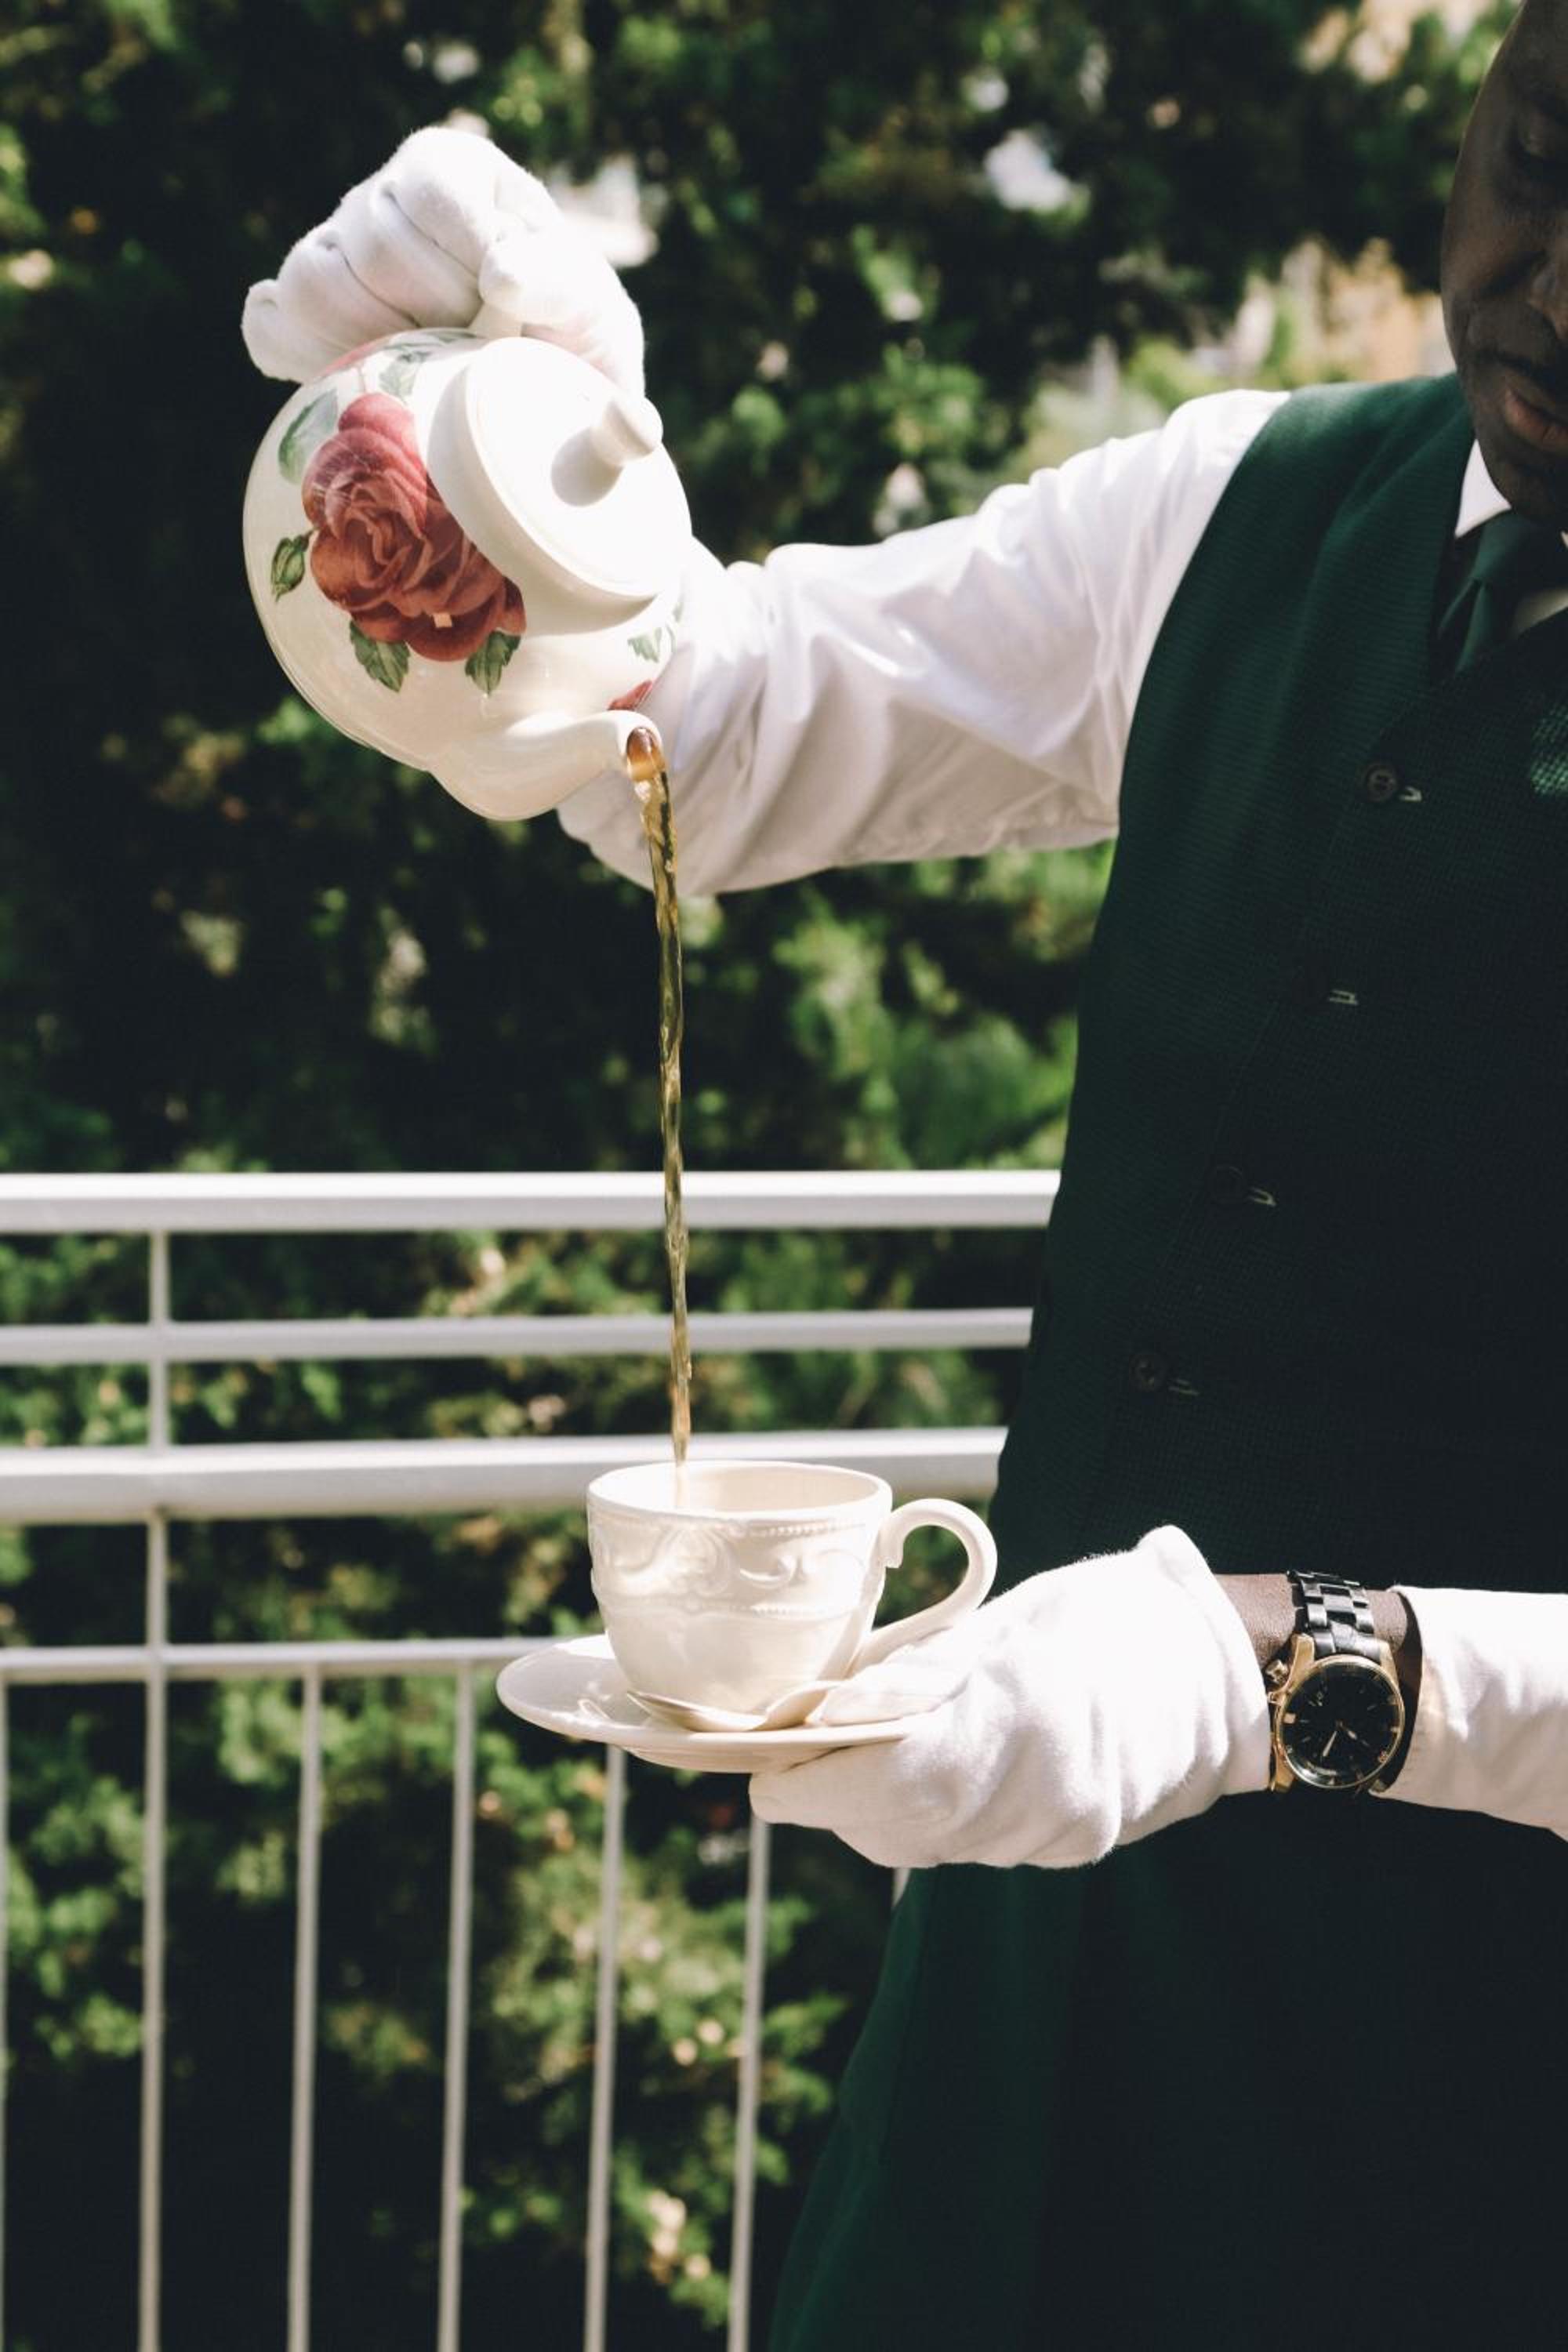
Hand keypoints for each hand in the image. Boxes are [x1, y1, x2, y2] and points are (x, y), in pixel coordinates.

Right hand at [242, 126, 644, 393]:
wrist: (540, 401)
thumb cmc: (569, 343)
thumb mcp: (592, 309)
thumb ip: (563, 285)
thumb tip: (502, 276)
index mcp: (448, 167)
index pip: (425, 197)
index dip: (463, 272)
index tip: (505, 317)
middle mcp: (380, 195)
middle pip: (370, 247)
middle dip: (430, 319)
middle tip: (473, 352)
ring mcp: (331, 251)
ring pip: (313, 286)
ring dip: (376, 345)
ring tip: (429, 368)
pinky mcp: (300, 311)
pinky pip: (274, 328)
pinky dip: (310, 361)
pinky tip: (364, 378)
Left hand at [749, 1526, 1270, 1868]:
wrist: (1212, 1666)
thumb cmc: (1097, 1619)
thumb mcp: (1000, 1624)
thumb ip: (915, 1677)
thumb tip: (821, 1712)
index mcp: (1021, 1711)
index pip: (888, 1780)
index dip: (811, 1787)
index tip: (763, 1774)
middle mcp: (1046, 1786)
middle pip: (898, 1828)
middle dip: (832, 1803)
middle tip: (795, 1763)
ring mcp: (1067, 1828)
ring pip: (931, 1847)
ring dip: (879, 1814)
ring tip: (862, 1759)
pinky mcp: (1077, 1848)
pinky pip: (976, 1848)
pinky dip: (937, 1820)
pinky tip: (938, 1776)